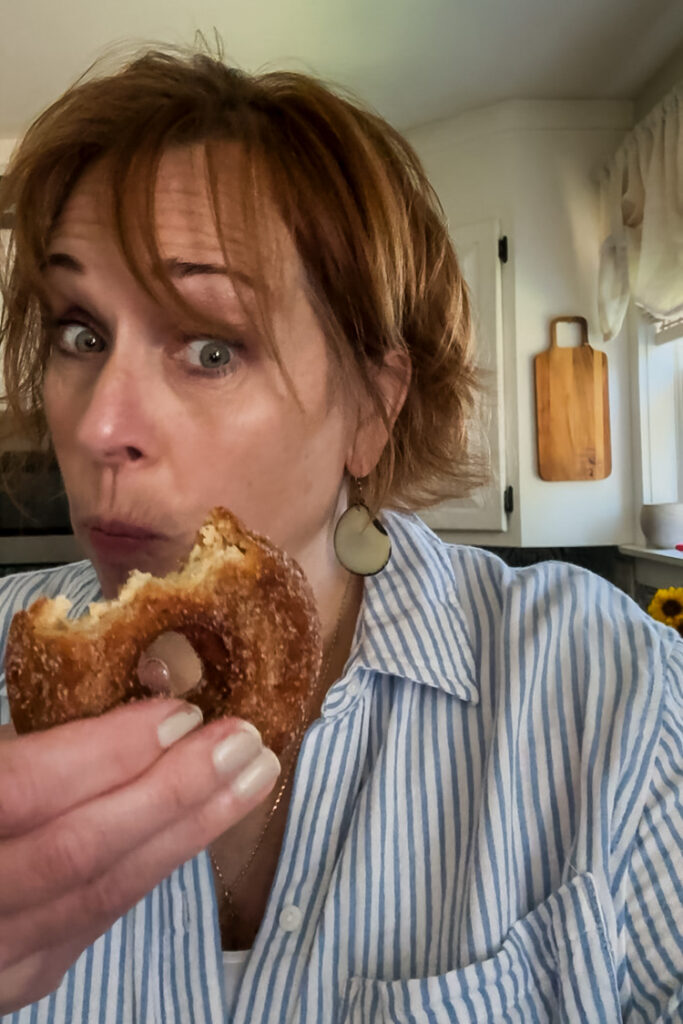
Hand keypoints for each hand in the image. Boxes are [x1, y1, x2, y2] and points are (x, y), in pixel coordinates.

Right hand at [0, 699, 279, 1012]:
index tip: (181, 713)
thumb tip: (155, 682)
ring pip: (98, 896)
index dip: (105, 752)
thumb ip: (36, 738)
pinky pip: (95, 921)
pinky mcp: (17, 982)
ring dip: (185, 833)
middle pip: (76, 852)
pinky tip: (198, 826)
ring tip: (248, 779)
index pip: (23, 792)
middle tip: (245, 743)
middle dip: (172, 793)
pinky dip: (151, 866)